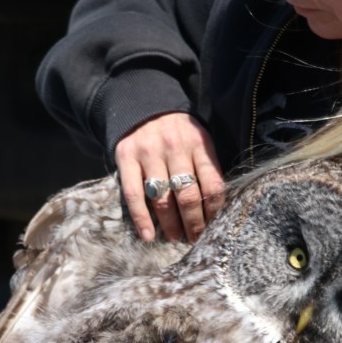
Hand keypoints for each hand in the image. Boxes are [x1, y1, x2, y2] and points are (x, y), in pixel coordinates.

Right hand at [115, 112, 225, 242]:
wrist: (144, 104)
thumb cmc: (178, 132)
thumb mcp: (199, 141)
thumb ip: (206, 168)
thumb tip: (214, 209)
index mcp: (199, 144)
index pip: (212, 185)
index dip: (214, 211)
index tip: (214, 227)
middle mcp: (175, 147)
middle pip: (188, 196)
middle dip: (193, 223)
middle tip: (194, 238)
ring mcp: (149, 152)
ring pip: (162, 198)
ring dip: (170, 224)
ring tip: (175, 237)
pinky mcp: (127, 157)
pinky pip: (134, 194)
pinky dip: (141, 218)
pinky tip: (147, 235)